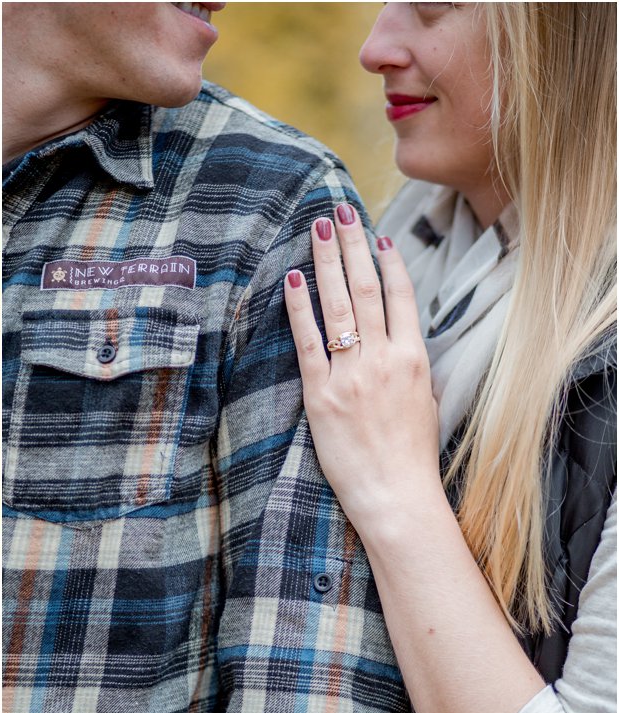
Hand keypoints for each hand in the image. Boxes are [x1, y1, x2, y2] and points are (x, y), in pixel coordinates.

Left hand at [282, 206, 442, 534]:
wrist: (396, 496)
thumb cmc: (412, 457)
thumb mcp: (426, 403)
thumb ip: (411, 368)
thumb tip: (399, 345)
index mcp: (414, 359)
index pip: (401, 297)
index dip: (389, 261)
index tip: (377, 235)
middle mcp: (383, 359)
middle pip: (367, 289)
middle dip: (352, 245)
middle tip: (340, 210)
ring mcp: (351, 376)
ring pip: (338, 306)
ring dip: (327, 263)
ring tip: (317, 228)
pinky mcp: (322, 397)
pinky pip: (308, 344)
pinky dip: (299, 309)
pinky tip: (292, 280)